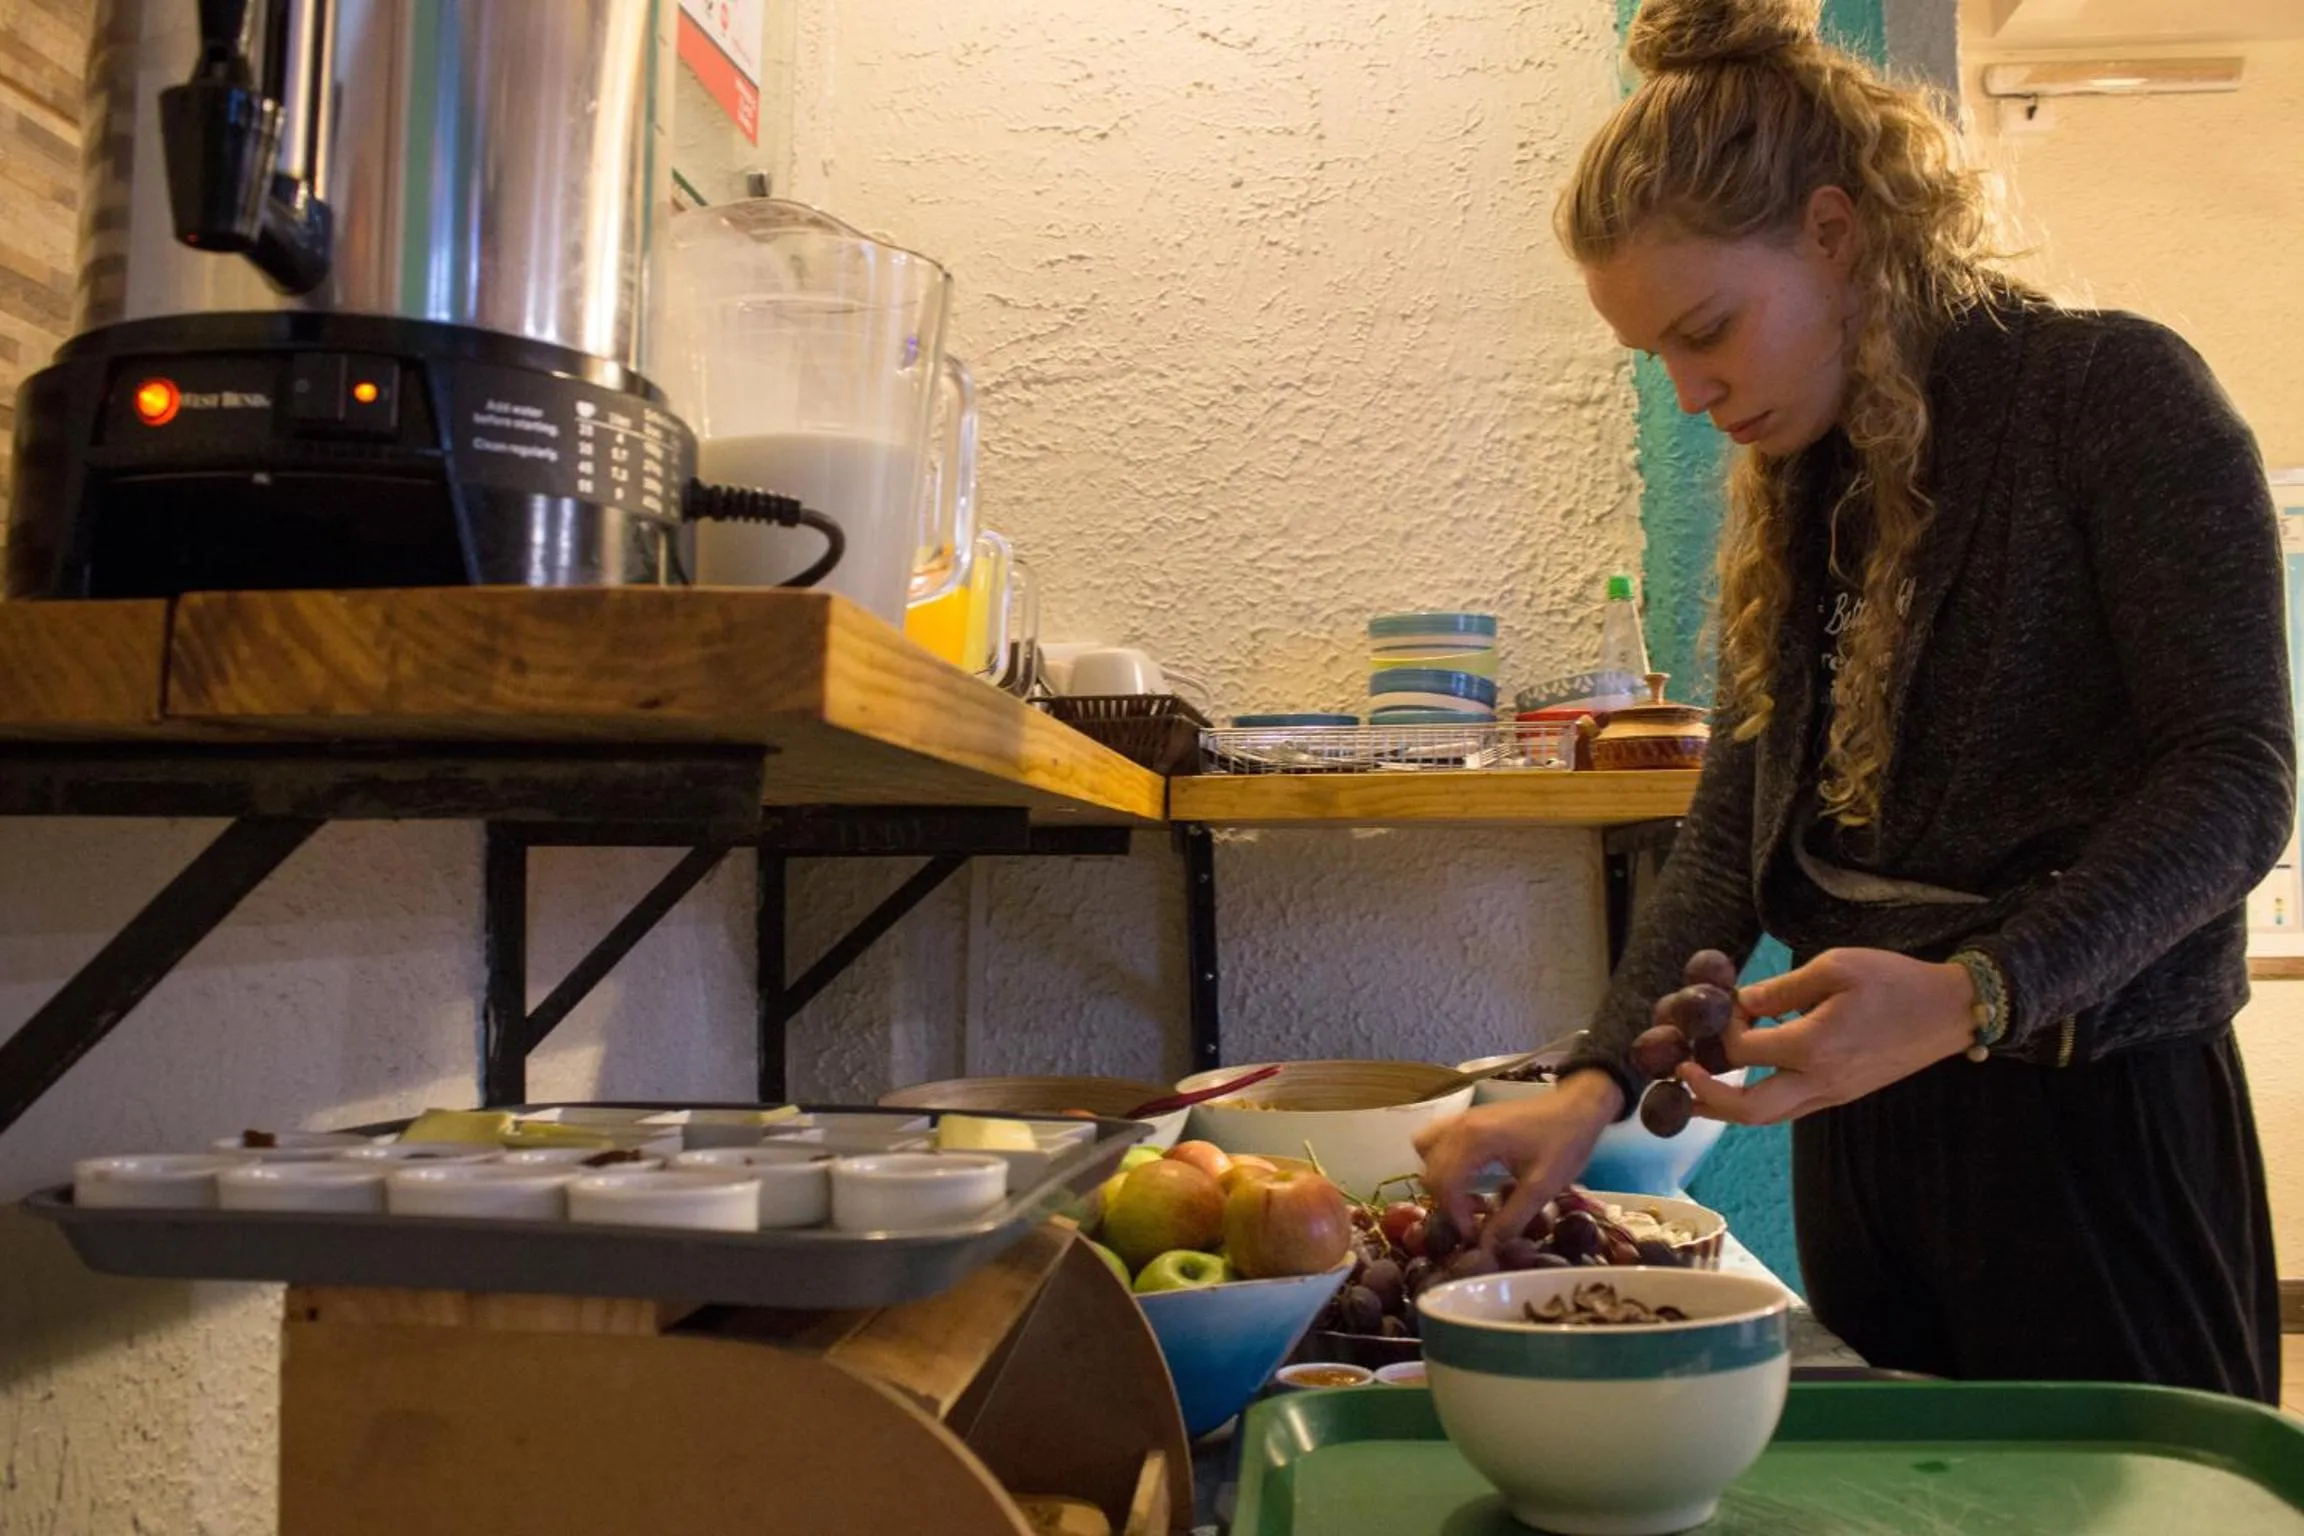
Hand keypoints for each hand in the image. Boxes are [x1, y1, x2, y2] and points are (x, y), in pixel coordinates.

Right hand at [1413, 1070, 1621, 1246]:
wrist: (1578, 1106)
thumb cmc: (1563, 1143)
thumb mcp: (1542, 1187)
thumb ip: (1512, 1218)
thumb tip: (1486, 1245)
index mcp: (1474, 1140)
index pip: (1445, 1184)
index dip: (1456, 1216)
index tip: (1476, 1235)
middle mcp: (1459, 1126)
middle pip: (1431, 1171)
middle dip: (1448, 1202)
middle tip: (1475, 1220)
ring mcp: (1461, 1119)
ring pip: (1426, 1152)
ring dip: (1440, 1179)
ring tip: (1467, 1197)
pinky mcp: (1468, 1119)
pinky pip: (1436, 1140)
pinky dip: (1442, 1160)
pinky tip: (1467, 1175)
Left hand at [1682, 947, 1975, 1124]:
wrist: (1950, 1012)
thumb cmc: (1895, 982)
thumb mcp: (1836, 967)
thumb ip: (1782, 988)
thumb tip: (1742, 1003)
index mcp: (1814, 1047)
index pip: (1744, 1052)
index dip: (1722, 1031)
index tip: (1722, 1007)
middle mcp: (1820, 1082)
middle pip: (1747, 1110)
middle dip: (1704, 1099)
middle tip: (1677, 1079)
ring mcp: (1832, 1095)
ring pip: (1767, 1118)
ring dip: (1726, 1109)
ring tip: (1695, 1092)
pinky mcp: (1842, 1095)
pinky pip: (1790, 1109)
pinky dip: (1758, 1103)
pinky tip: (1743, 1084)